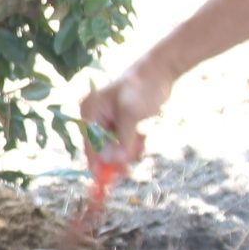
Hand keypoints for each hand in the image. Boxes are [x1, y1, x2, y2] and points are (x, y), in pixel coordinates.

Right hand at [79, 53, 179, 167]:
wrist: (160, 71)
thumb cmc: (142, 87)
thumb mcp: (131, 113)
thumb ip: (122, 138)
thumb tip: (116, 160)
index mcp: (90, 111)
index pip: (89, 143)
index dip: (96, 162)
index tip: (103, 178)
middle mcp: (95, 117)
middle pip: (101, 148)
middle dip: (115, 157)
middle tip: (129, 167)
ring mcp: (108, 121)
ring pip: (113, 147)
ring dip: (127, 151)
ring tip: (141, 143)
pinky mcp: (121, 123)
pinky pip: (123, 142)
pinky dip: (132, 145)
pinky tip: (142, 138)